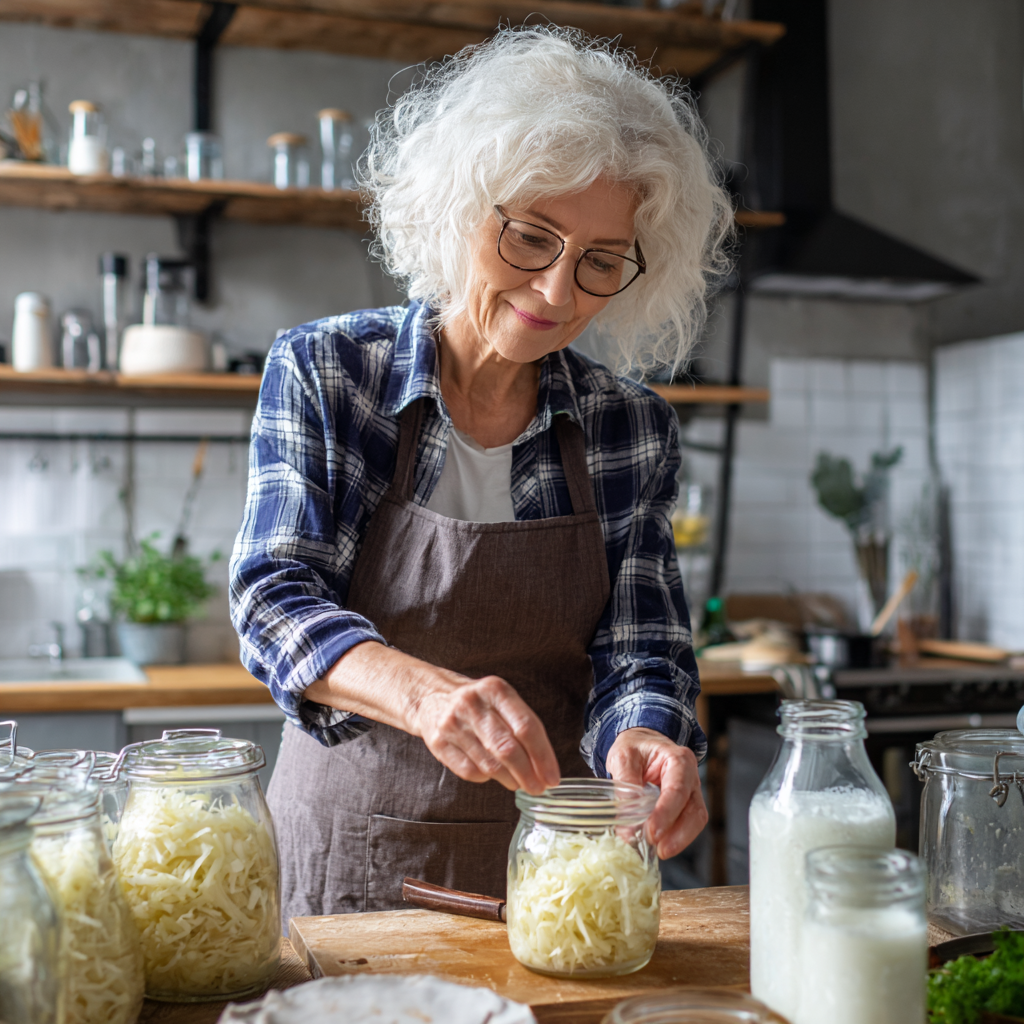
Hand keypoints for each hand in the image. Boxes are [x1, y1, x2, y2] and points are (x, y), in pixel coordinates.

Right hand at [411, 673, 560, 793]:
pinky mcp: (438, 743)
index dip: (543, 756)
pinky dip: (486, 778)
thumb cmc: (477, 703)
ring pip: (489, 765)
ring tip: (517, 782)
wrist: (431, 696)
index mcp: (495, 690)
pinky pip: (469, 772)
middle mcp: (472, 704)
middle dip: (528, 774)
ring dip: (510, 780)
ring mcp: (452, 724)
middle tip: (538, 788)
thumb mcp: (500, 700)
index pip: (526, 726)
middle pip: (508, 748)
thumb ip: (522, 726)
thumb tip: (544, 766)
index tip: (552, 776)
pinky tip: (491, 774)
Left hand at [606, 727, 706, 859]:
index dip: (666, 814)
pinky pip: (687, 824)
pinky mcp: (686, 806)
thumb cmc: (635, 747)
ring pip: (695, 820)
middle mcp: (690, 777)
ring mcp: (691, 792)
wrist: (641, 742)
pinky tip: (660, 845)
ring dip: (679, 840)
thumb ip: (625, 788)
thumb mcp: (623, 757)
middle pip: (694, 810)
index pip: (678, 790)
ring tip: (658, 851)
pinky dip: (675, 837)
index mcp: (678, 759)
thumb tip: (626, 828)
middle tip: (658, 849)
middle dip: (679, 834)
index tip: (652, 833)